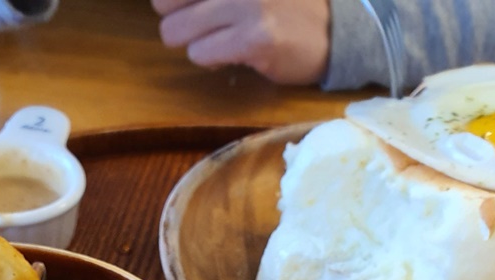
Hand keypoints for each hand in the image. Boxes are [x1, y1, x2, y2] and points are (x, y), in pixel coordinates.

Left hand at [151, 0, 330, 84]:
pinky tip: (235, 54)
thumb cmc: (282, 3)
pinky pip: (201, 55)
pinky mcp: (254, 37)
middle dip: (179, 20)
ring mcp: (245, 3)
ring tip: (224, 38)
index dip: (171, 3)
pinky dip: (212, 60)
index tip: (193, 8)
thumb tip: (158, 3)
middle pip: (162, 3)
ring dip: (196, 43)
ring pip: (176, 32)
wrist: (336, 30)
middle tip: (206, 23)